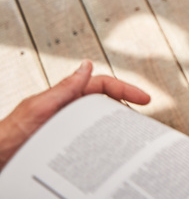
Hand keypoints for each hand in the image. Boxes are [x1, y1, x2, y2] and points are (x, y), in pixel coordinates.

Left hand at [0, 60, 149, 169]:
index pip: (101, 85)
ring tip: (129, 137)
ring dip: (115, 127)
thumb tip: (86, 65)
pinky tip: (109, 152)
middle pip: (105, 102)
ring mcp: (66, 127)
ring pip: (99, 121)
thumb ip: (63, 88)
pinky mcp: (65, 145)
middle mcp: (66, 110)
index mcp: (63, 97)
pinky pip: (90, 141)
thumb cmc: (8, 137)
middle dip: (126, 108)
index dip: (125, 89)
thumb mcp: (37, 108)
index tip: (145, 98)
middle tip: (143, 122)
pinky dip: (103, 144)